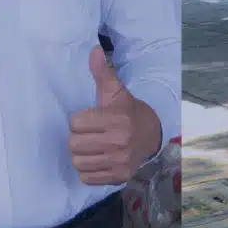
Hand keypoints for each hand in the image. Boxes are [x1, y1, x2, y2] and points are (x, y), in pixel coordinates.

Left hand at [67, 46, 161, 184]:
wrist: (153, 135)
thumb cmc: (128, 112)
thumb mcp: (117, 92)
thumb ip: (103, 73)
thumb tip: (94, 49)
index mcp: (117, 120)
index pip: (76, 123)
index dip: (79, 120)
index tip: (90, 119)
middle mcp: (119, 142)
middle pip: (74, 144)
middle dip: (78, 138)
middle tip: (89, 134)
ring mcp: (120, 162)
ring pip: (78, 162)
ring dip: (80, 155)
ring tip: (91, 147)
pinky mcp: (119, 177)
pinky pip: (87, 177)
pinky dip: (88, 170)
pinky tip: (97, 159)